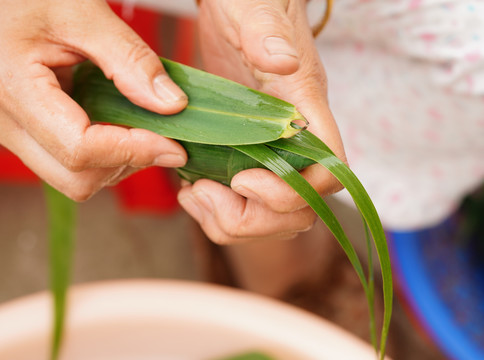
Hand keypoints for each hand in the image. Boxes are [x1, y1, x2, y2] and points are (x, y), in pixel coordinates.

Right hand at [0, 0, 187, 200]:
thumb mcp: (85, 13)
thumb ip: (131, 60)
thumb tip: (173, 106)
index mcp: (9, 86)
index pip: (79, 150)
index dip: (133, 152)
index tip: (174, 145)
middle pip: (74, 179)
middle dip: (125, 163)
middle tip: (160, 137)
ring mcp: (4, 133)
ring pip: (71, 180)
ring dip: (114, 163)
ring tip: (136, 128)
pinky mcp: (16, 135)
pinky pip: (65, 164)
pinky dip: (99, 155)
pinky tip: (113, 126)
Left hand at [178, 0, 345, 243]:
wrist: (240, 4)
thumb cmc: (251, 0)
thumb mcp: (253, 8)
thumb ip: (267, 33)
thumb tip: (282, 63)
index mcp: (306, 106)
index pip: (326, 172)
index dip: (291, 193)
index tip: (241, 179)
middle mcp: (296, 137)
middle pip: (299, 210)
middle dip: (252, 218)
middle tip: (203, 192)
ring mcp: (273, 150)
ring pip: (273, 217)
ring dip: (231, 220)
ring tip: (192, 194)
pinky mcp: (249, 153)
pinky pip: (246, 204)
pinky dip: (218, 210)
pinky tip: (191, 188)